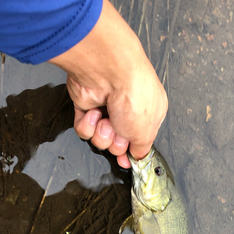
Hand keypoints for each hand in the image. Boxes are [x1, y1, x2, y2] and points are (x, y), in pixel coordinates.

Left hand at [49, 0, 167, 167]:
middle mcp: (127, 110)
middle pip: (118, 144)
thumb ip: (142, 149)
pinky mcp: (87, 106)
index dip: (131, 152)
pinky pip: (84, 130)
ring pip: (100, 139)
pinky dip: (88, 125)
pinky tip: (95, 112)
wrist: (109, 74)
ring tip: (106, 120)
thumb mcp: (147, 132)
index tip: (126, 159)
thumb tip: (138, 156)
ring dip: (102, 134)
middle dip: (116, 142)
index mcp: (149, 114)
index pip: (138, 140)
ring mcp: (106, 108)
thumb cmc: (135, 96)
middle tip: (119, 130)